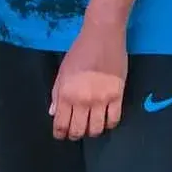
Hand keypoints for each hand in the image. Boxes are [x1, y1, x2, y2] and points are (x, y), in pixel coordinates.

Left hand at [50, 21, 127, 139]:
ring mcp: (101, 100)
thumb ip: (56, 93)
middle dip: (75, 135)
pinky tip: (105, 120)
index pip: (61, 124)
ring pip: (97, 129)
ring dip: (92, 131)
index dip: (60, 133)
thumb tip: (53, 113)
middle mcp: (83, 100)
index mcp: (66, 94)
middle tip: (76, 131)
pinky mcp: (117, 96)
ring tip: (91, 126)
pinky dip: (109, 124)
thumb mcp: (62, 71)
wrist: (102, 36)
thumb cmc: (79, 51)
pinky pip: (114, 120)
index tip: (61, 134)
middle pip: (79, 131)